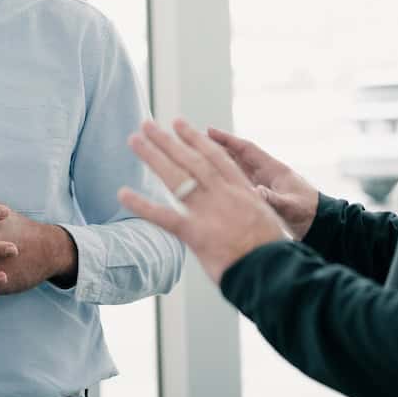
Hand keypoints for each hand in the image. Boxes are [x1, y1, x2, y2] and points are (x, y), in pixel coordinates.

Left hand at [118, 119, 286, 283]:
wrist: (274, 272)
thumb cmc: (273, 254)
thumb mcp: (267, 222)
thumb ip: (248, 211)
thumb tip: (238, 212)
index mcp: (243, 191)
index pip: (216, 158)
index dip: (196, 139)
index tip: (181, 124)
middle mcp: (225, 195)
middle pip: (191, 160)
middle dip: (168, 140)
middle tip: (148, 124)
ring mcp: (210, 212)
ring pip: (177, 177)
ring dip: (153, 156)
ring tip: (134, 140)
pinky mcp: (196, 234)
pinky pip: (164, 216)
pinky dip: (142, 204)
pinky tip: (122, 194)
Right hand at [206, 126, 319, 240]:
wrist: (321, 225)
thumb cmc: (310, 213)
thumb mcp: (291, 206)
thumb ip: (273, 198)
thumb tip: (255, 191)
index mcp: (273, 169)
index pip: (246, 149)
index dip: (227, 140)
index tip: (209, 131)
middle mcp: (266, 174)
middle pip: (236, 156)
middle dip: (217, 148)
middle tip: (194, 141)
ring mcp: (263, 184)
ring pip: (236, 169)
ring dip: (219, 163)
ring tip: (197, 158)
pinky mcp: (262, 196)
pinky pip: (239, 184)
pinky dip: (226, 180)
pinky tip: (212, 183)